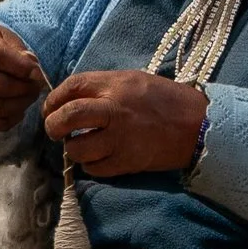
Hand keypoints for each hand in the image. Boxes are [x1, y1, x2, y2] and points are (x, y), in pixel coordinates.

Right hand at [0, 23, 46, 133]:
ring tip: (29, 96)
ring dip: (22, 104)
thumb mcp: (4, 38)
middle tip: (37, 86)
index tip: (37, 73)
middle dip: (25, 88)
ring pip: (0, 107)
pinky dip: (13, 118)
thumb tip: (33, 68)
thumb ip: (19, 50)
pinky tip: (18, 108)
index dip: (21, 67)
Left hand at [43, 70, 207, 177]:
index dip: (54, 98)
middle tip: (54, 130)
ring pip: (77, 148)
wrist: (196, 124)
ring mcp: (120, 138)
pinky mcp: (127, 162)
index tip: (50, 108)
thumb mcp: (131, 80)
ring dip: (72, 149)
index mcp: (114, 85)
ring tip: (78, 145)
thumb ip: (102, 87)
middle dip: (53, 125)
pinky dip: (91, 165)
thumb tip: (71, 98)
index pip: (71, 87)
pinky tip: (97, 158)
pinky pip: (95, 168)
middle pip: (67, 117)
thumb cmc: (163, 98)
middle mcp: (113, 109)